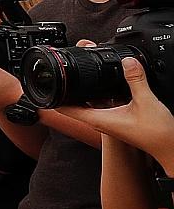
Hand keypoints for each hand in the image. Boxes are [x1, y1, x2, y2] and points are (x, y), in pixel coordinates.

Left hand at [55, 57, 173, 168]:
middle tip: (65, 69)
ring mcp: (107, 120)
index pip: (64, 108)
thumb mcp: (145, 102)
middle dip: (68, 86)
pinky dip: (98, 92)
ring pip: (87, 102)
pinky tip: (105, 82)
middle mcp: (98, 120)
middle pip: (73, 102)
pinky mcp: (116, 117)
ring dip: (83, 88)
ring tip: (80, 70)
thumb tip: (127, 61)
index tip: (46, 83)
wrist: (169, 147)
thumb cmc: (156, 134)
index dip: (53, 95)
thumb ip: (135, 80)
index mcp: (97, 119)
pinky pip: (101, 102)